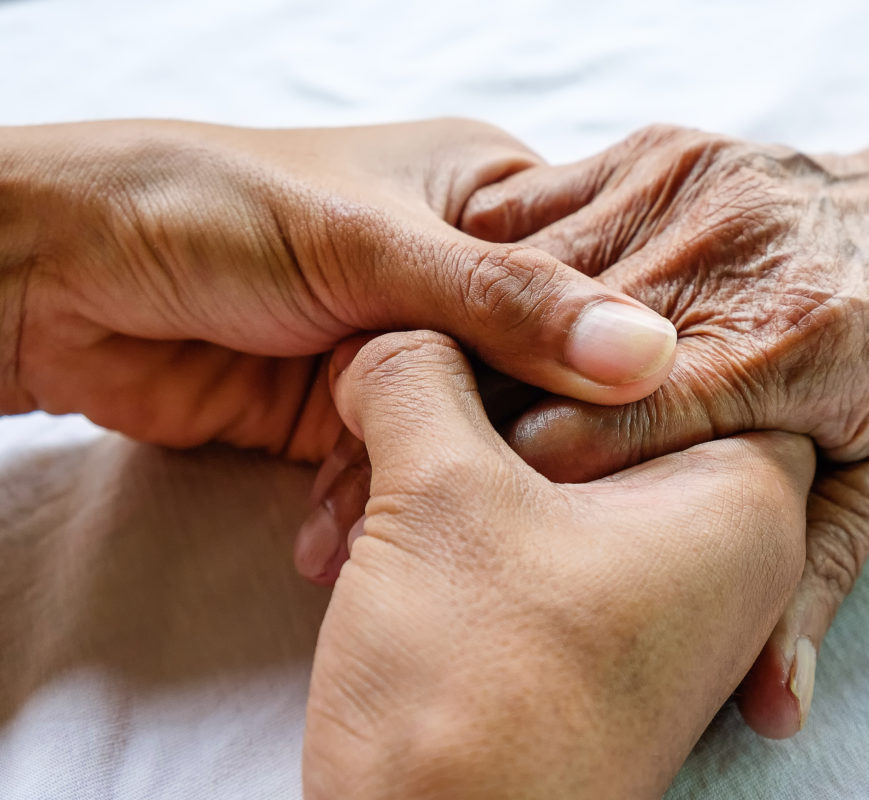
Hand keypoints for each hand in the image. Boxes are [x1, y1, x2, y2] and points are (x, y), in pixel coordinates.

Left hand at [0, 119, 676, 459]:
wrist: (57, 275)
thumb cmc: (216, 209)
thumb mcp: (374, 246)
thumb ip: (509, 302)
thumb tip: (649, 355)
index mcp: (486, 195)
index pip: (592, 280)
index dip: (614, 352)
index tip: (644, 426)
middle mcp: (458, 270)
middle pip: (537, 367)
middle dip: (518, 431)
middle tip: (524, 494)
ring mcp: (408, 343)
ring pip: (472, 427)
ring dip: (438, 474)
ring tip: (412, 519)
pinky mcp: (356, 407)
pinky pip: (405, 462)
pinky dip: (381, 499)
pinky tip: (354, 532)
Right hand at [302, 332, 813, 798]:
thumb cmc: (477, 693)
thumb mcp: (438, 499)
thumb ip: (421, 375)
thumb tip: (393, 334)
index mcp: (740, 496)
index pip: (675, 344)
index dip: (563, 308)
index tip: (472, 296)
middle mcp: (724, 547)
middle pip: (607, 402)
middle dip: (488, 390)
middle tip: (400, 368)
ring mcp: (659, 595)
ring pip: (554, 472)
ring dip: (450, 460)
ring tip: (358, 475)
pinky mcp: (591, 632)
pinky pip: (531, 532)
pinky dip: (454, 514)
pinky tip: (365, 521)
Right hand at [460, 122, 868, 736]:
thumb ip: (813, 584)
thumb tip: (770, 714)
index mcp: (794, 347)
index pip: (609, 423)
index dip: (520, 481)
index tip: (467, 523)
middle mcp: (735, 254)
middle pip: (548, 344)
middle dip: (469, 414)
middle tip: (408, 475)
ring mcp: (696, 186)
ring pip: (524, 271)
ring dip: (461, 338)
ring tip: (411, 404)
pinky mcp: (667, 148)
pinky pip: (535, 205)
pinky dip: (489, 265)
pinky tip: (469, 320)